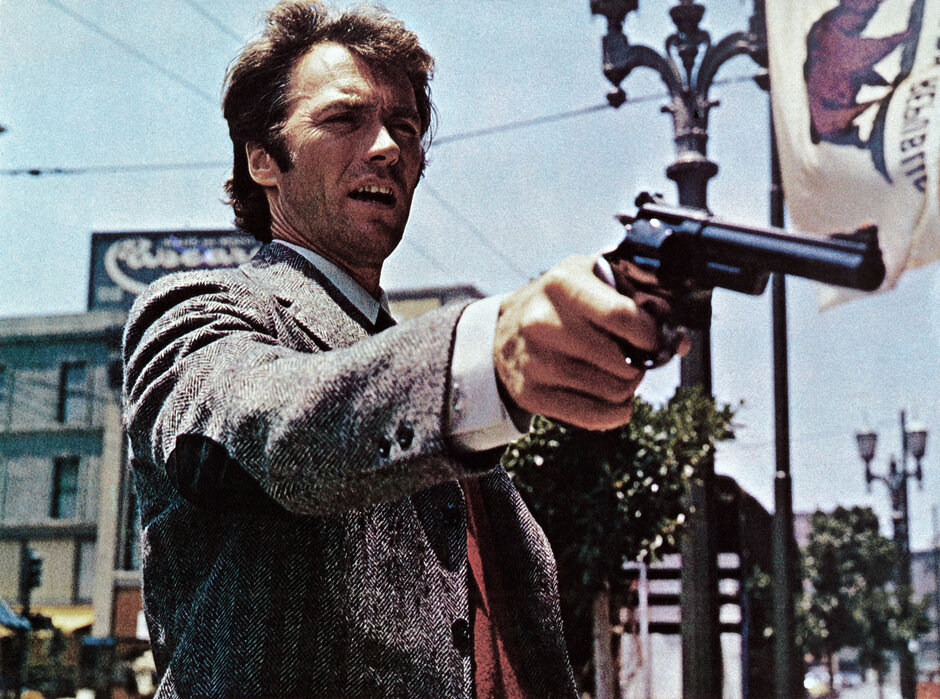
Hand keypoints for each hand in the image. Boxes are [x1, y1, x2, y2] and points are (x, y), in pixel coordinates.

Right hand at [494, 255, 687, 430]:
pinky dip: (615, 412)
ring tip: (617, 374)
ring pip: (612, 391)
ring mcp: (534, 361)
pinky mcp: (530, 394)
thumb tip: (681, 343)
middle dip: (639, 364)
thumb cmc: (564, 303)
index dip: (650, 335)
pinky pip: (593, 416)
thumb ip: (643, 301)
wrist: (504, 331)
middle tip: (632, 358)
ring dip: (627, 387)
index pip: (622, 316)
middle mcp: (541, 321)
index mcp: (562, 283)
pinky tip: (614, 400)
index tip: (653, 340)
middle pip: (622, 361)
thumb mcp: (595, 281)